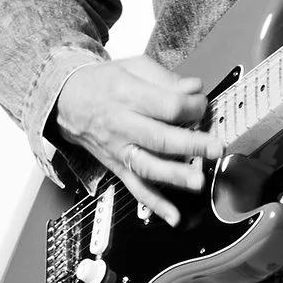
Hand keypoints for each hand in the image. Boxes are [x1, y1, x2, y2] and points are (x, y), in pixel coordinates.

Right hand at [48, 54, 209, 225]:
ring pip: (148, 167)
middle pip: (161, 138)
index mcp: (128, 96)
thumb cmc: (103, 83)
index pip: (168, 106)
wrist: (67, 100)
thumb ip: (166, 78)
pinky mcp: (117, 166)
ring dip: (175, 176)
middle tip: (215, 147)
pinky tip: (173, 215)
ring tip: (198, 181)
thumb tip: (195, 88)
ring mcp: (119, 149)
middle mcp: (123, 125)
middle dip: (192, 144)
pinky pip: (136, 188)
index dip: (192, 106)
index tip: (202, 105)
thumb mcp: (133, 67)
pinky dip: (155, 204)